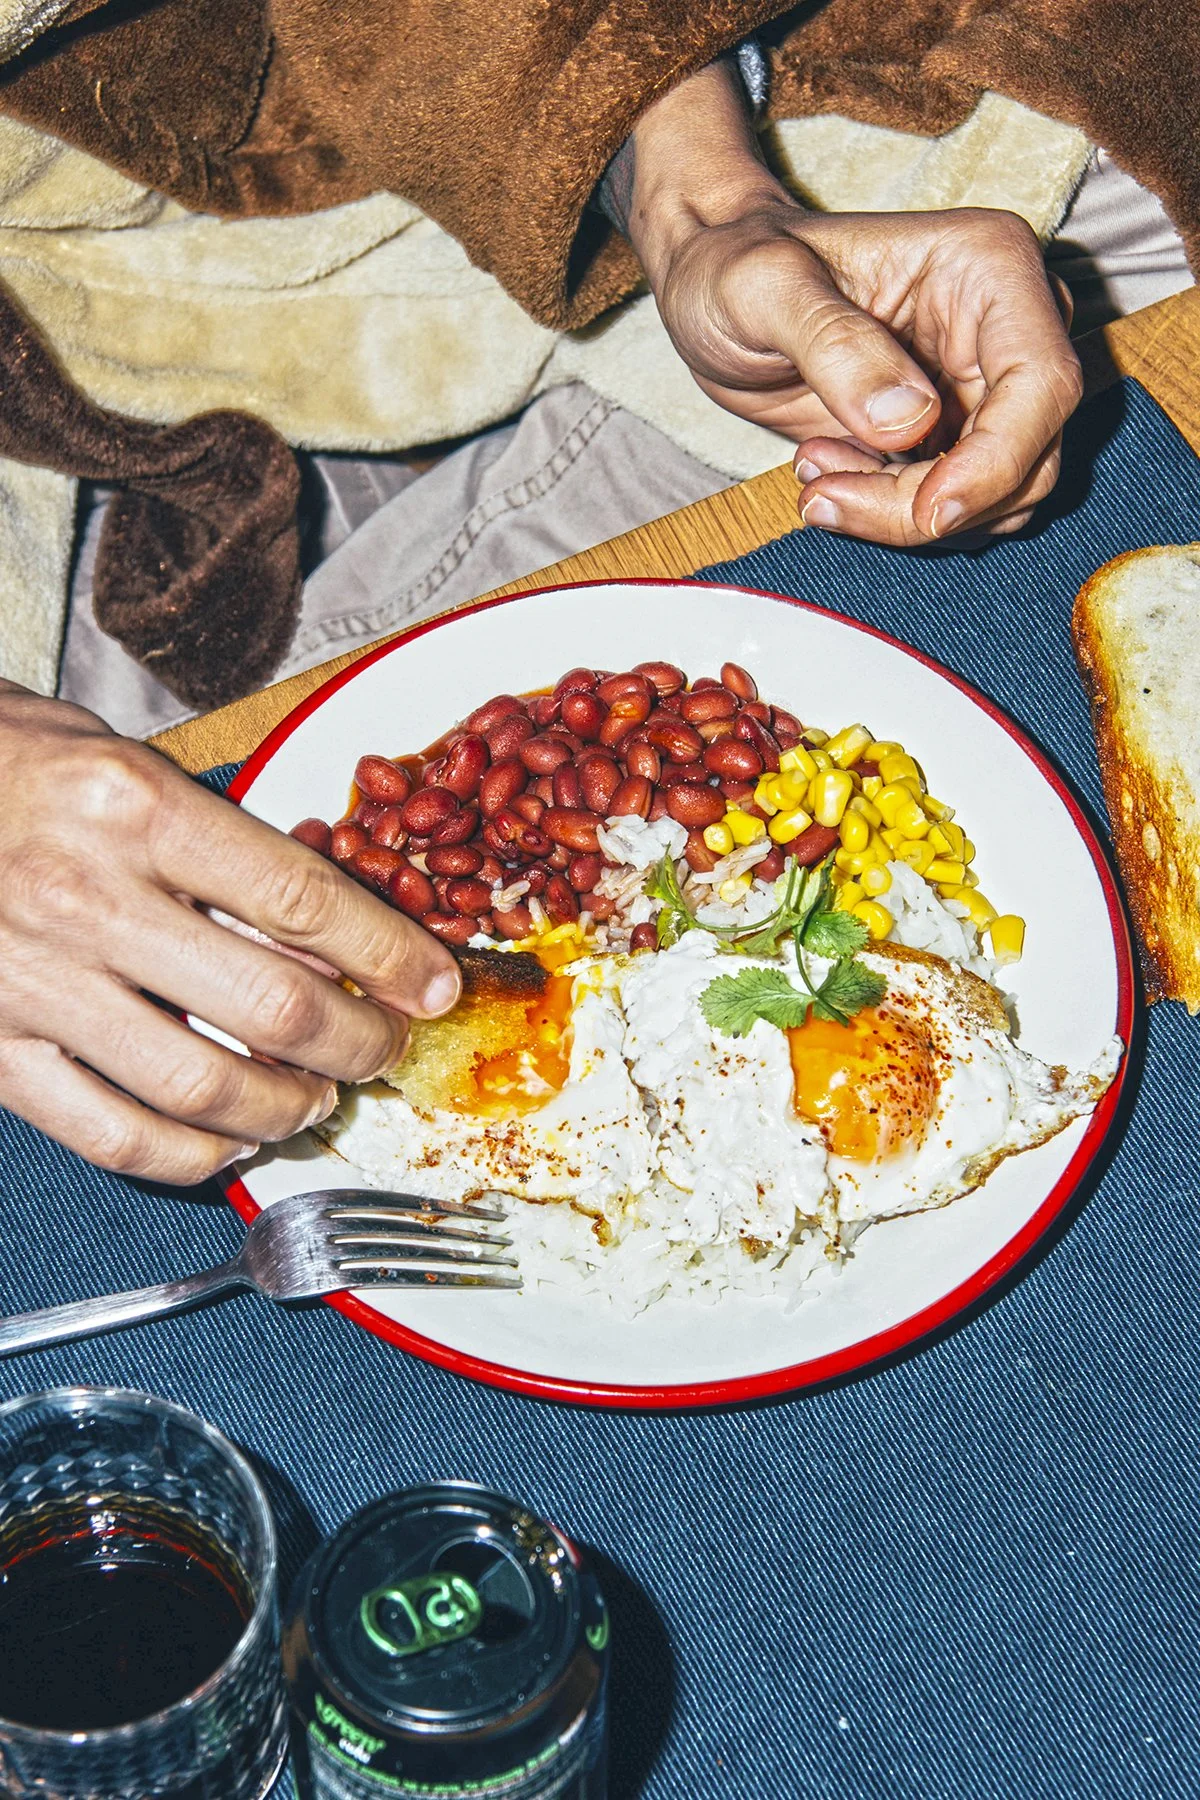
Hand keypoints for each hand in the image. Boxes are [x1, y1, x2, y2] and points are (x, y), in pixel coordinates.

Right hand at [0, 685, 460, 1183]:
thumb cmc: (14, 767)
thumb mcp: (129, 765)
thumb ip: (223, 844)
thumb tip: (332, 932)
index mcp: (137, 808)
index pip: (305, 900)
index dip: (392, 956)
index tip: (434, 985)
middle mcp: (87, 896)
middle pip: (274, 1006)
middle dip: (360, 1044)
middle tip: (383, 1049)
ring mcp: (34, 981)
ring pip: (202, 1086)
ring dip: (285, 1108)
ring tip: (314, 1100)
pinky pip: (112, 1133)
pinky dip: (188, 1155)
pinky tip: (225, 1142)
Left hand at [614, 62, 1081, 545]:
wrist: (713, 291)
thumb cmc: (735, 267)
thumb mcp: (763, 288)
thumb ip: (836, 346)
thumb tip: (909, 422)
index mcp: (990, 268)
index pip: (1042, 384)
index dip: (996, 464)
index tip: (927, 512)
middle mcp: (1004, 329)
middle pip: (1024, 459)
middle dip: (929, 505)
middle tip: (826, 496)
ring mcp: (981, 387)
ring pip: (994, 499)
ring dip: (902, 515)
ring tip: (815, 469)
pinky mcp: (950, 437)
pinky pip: (951, 509)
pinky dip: (889, 514)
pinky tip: (824, 468)